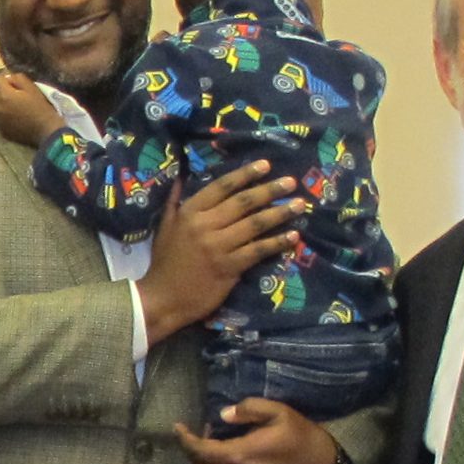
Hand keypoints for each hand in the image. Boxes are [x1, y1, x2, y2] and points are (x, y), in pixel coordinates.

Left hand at [0, 71, 60, 147]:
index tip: (14, 81)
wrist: (46, 131)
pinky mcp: (1, 131)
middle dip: (2, 90)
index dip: (4, 78)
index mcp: (4, 96)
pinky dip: (4, 115)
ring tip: (16, 105)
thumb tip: (8, 77)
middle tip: (16, 93)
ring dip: (2, 102)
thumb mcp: (32, 88)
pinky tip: (16, 117)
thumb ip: (17, 78)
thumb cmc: (41, 107)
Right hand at [138, 161, 306, 344]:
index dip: (245, 174)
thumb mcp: (165, 227)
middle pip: (243, 203)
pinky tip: (293, 236)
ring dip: (280, 213)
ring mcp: (218, 247)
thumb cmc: (165, 262)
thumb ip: (175, 201)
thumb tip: (181, 176)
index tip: (265, 165)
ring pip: (255, 224)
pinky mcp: (229, 267)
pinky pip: (258, 250)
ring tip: (300, 205)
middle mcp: (204, 226)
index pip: (221, 187)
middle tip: (291, 182)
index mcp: (189, 213)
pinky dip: (277, 242)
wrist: (163, 298)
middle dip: (270, 190)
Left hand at [175, 398, 342, 463]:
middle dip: (197, 451)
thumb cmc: (301, 437)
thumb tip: (222, 415)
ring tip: (212, 461)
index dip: (184, 439)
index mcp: (239, 455)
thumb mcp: (279, 412)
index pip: (198, 450)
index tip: (179, 428)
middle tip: (208, 439)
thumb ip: (248, 409)